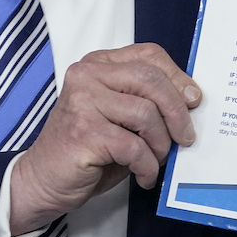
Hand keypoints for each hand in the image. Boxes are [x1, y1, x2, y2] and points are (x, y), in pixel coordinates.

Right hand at [9, 43, 200, 233]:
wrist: (41, 180)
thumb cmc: (86, 148)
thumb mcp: (118, 114)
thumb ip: (145, 99)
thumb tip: (191, 100)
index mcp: (98, 64)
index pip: (149, 55)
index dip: (178, 77)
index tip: (194, 101)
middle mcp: (87, 76)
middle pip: (151, 80)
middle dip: (177, 112)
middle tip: (185, 137)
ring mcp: (83, 102)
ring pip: (146, 114)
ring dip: (161, 144)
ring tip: (156, 160)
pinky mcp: (84, 132)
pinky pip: (134, 146)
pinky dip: (147, 165)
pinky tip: (143, 175)